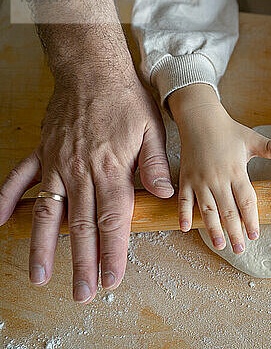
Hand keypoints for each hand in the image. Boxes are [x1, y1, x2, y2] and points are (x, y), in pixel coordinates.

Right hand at [0, 64, 173, 302]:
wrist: (93, 69)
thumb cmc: (126, 99)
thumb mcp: (152, 129)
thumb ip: (156, 165)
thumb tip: (163, 195)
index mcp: (111, 169)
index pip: (112, 220)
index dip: (113, 252)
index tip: (112, 278)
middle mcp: (80, 172)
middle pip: (80, 226)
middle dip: (82, 263)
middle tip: (81, 293)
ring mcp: (56, 163)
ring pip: (48, 212)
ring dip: (43, 246)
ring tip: (40, 276)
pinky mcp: (42, 152)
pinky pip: (19, 178)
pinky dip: (7, 199)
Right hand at [169, 84, 270, 252]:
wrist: (200, 118)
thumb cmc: (229, 130)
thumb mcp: (252, 139)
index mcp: (236, 170)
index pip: (246, 201)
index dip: (251, 220)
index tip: (255, 235)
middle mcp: (218, 178)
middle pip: (228, 210)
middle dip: (234, 231)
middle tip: (240, 249)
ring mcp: (200, 179)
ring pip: (207, 209)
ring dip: (213, 229)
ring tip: (220, 245)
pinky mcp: (186, 178)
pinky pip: (184, 200)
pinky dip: (183, 214)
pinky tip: (186, 228)